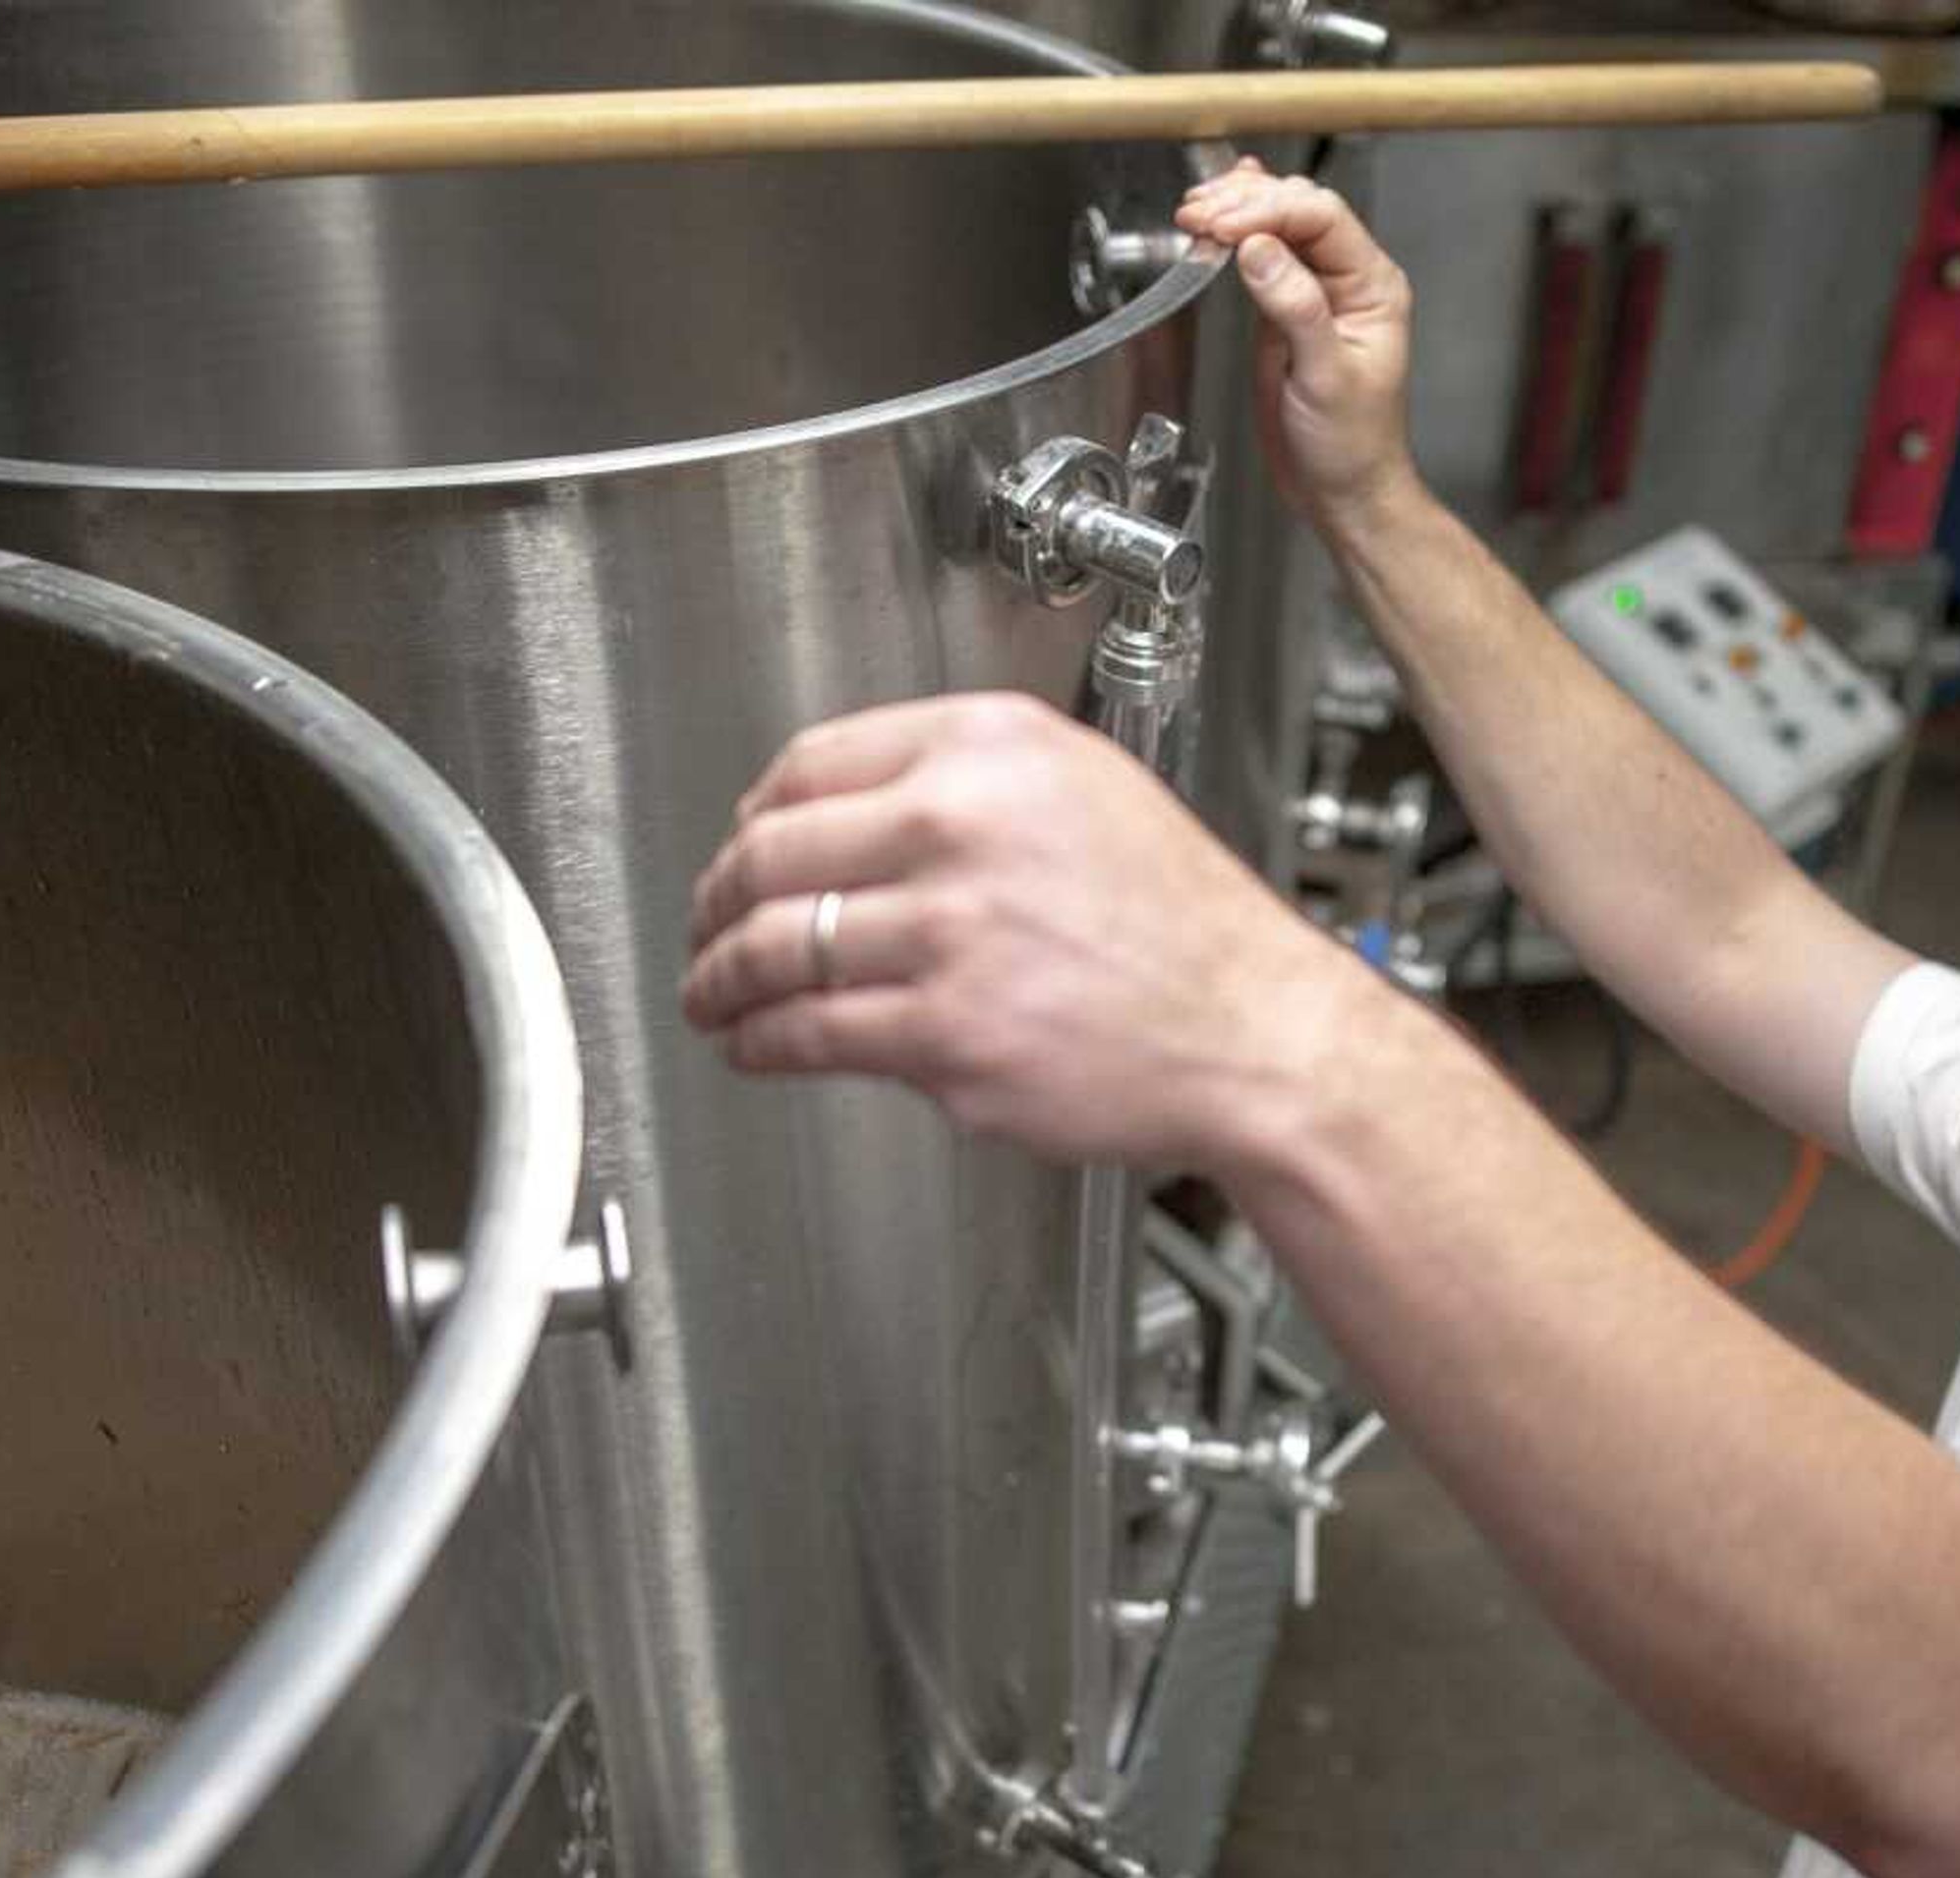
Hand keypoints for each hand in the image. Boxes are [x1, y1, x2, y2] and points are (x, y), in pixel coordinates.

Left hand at [680, 694, 1382, 1173]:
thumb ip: (969, 783)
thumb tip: (843, 813)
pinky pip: (810, 1033)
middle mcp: (962, 826)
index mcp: (990, 750)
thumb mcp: (1085, 793)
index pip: (809, 764)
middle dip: (714, 900)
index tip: (742, 846)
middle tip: (704, 926)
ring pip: (773, 949)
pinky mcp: (947, 1033)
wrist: (1255, 1032)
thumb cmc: (1183, 928)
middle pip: (770, 854)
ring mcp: (951, 933)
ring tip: (712, 994)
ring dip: (719, 979)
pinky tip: (758, 1044)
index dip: (753, 816)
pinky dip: (762, 1043)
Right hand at [1175, 159, 1418, 532]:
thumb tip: (1259, 249)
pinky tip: (1221, 212)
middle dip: (1245, 203)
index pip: (1320, 218)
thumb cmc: (1352, 446)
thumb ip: (1296, 308)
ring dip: (1236, 210)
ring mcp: (1315, 289)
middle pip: (1298, 208)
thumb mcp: (1326, 378)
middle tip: (1198, 216)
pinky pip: (1263, 252)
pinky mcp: (1284, 308)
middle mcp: (1347, 279)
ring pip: (1278, 223)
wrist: (1342, 490)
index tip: (1222, 224)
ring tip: (1195, 214)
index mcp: (1373, 286)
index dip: (1268, 210)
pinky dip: (1237, 231)